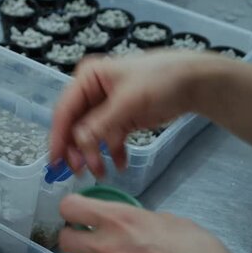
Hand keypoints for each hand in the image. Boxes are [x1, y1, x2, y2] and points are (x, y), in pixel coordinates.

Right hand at [50, 50, 225, 177]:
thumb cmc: (160, 81)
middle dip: (78, 150)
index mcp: (88, 79)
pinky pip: (109, 139)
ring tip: (102, 173)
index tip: (55, 162)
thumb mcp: (128, 102)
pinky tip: (120, 165)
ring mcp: (106, 106)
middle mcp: (92, 92)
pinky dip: (112, 152)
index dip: (58, 137)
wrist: (196, 82)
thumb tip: (77, 143)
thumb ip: (100, 124)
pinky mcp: (120, 118)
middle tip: (81, 172)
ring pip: (90, 136)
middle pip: (76, 126)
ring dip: (95, 155)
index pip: (65, 111)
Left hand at [58, 195, 251, 252]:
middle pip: (66, 239)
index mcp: (122, 220)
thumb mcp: (174, 223)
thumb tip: (131, 222)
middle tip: (86, 240)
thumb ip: (142, 219)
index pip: (72, 206)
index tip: (78, 212)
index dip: (72, 208)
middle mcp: (108, 247)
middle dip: (74, 237)